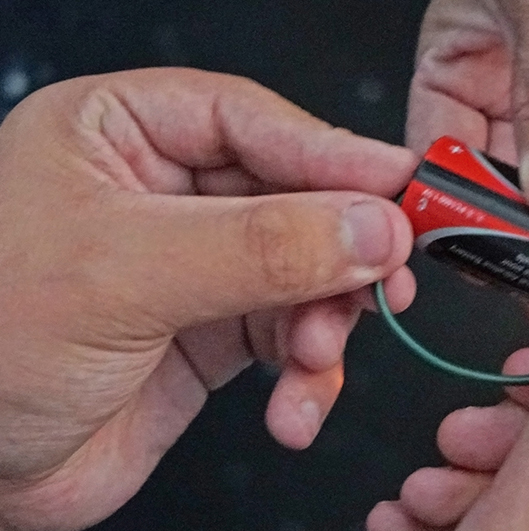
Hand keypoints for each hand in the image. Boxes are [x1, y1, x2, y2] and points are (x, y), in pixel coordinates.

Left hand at [0, 68, 416, 530]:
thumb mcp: (126, 275)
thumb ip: (262, 246)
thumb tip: (375, 226)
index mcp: (121, 131)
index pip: (254, 121)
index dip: (335, 155)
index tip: (405, 188)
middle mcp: (166, 190)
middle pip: (298, 196)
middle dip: (340, 251)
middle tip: (389, 282)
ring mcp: (198, 263)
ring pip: (310, 269)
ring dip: (327, 322)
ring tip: (313, 359)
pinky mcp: (217, 331)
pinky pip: (295, 336)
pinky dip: (309, 375)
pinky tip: (293, 410)